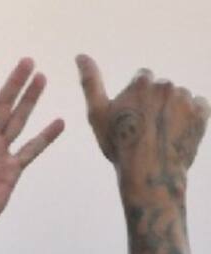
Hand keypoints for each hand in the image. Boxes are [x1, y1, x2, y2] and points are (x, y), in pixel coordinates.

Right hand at [77, 54, 208, 194]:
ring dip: (171, 111)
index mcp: (143, 82)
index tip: (131, 118)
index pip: (142, 79)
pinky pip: (198, 107)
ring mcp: (186, 98)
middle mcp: (167, 85)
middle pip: (161, 89)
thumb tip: (80, 55)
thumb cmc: (119, 145)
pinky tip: (176, 133)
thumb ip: (90, 82)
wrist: (148, 173)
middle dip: (154, 104)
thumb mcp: (97, 114)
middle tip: (145, 130)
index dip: (135, 99)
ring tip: (161, 135)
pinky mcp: (202, 112)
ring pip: (178, 99)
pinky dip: (190, 118)